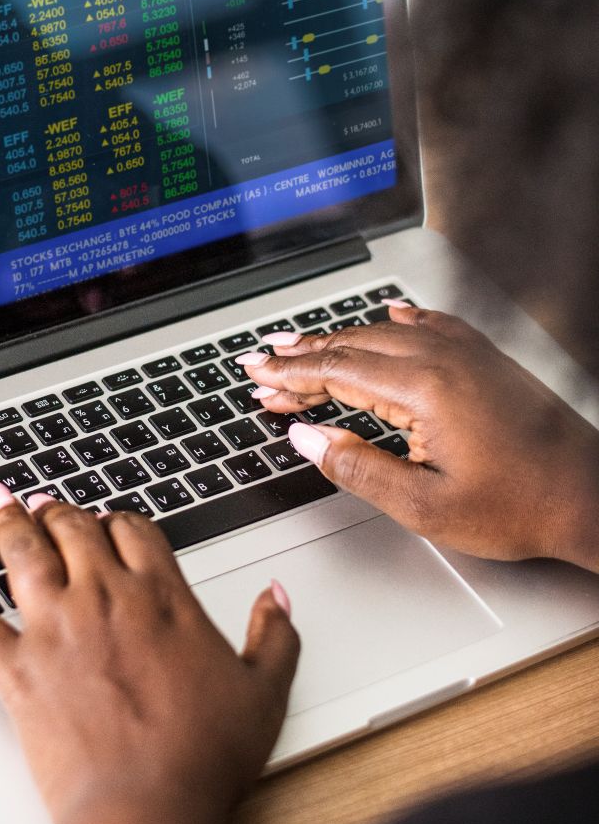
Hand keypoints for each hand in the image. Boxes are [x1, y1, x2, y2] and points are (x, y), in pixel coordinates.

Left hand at [0, 487, 298, 823]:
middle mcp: (104, 597)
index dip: (118, 520)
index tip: (110, 521)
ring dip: (7, 519)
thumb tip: (277, 595)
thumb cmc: (204, 757)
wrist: (147, 807)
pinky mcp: (15, 666)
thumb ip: (275, 635)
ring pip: (23, 551)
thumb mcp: (264, 691)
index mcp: (161, 596)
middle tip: (47, 503)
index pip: (133, 530)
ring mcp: (54, 627)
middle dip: (61, 511)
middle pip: (74, 528)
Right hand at [240, 303, 598, 569]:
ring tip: (302, 347)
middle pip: (353, 346)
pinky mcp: (486, 360)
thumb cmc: (520, 506)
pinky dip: (397, 323)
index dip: (290, 376)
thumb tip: (307, 439)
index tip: (258, 379)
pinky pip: (431, 325)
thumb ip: (358, 469)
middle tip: (262, 364)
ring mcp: (467, 353)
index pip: (336, 372)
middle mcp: (444, 358)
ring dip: (338, 341)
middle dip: (301, 356)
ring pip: (385, 333)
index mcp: (424, 389)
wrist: (591, 497)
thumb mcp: (425, 507)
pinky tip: (389, 315)